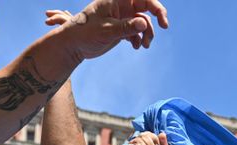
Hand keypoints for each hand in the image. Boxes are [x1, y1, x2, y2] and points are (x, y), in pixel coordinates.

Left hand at [54, 0, 168, 60]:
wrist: (73, 46)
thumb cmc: (84, 33)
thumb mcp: (106, 30)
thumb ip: (126, 27)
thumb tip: (144, 24)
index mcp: (117, 0)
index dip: (156, 7)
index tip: (163, 23)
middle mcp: (121, 6)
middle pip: (147, 8)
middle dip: (155, 20)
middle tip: (162, 29)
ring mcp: (122, 18)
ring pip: (143, 23)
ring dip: (147, 34)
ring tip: (144, 46)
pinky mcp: (121, 29)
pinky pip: (136, 32)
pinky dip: (139, 39)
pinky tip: (135, 47)